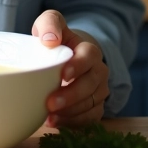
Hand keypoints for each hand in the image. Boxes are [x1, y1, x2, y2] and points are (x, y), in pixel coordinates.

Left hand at [32, 10, 109, 127]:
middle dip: (72, 95)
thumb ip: (49, 24)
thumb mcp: (50, 24)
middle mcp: (98, 71)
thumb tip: (50, 40)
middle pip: (91, 84)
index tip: (63, 75)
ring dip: (70, 112)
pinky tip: (54, 122)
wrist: (65, 57)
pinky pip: (89, 119)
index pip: (89, 57)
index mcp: (89, 50)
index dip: (78, 66)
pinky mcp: (94, 108)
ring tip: (49, 116)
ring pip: (90, 104)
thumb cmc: (56, 40)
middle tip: (50, 103)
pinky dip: (72, 122)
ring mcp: (99, 91)